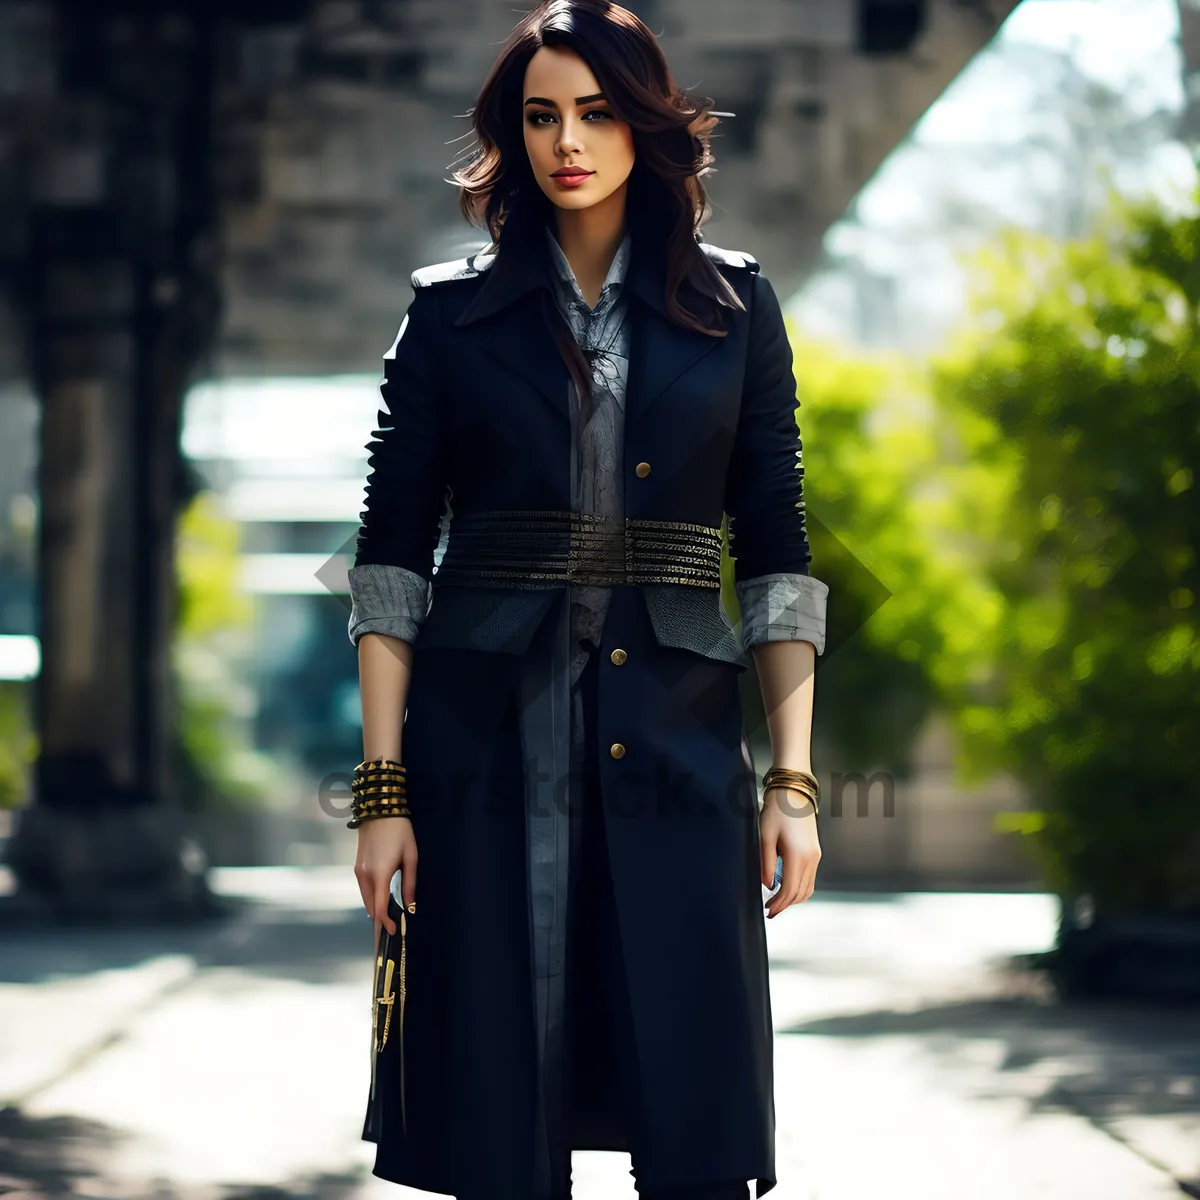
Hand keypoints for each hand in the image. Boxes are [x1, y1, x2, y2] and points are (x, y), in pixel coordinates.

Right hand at [353, 817, 416, 944]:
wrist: (380, 809)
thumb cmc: (400, 831)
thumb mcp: (411, 856)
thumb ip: (410, 883)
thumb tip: (411, 906)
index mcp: (379, 875)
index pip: (379, 908)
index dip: (385, 923)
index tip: (392, 933)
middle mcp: (365, 876)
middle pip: (370, 907)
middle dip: (379, 921)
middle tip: (388, 933)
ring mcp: (358, 871)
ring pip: (365, 899)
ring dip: (374, 910)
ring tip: (386, 920)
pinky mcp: (357, 866)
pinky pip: (363, 889)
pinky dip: (371, 899)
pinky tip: (379, 901)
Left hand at [759, 787, 819, 918]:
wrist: (793, 792)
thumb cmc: (777, 810)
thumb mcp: (764, 836)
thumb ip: (766, 863)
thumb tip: (768, 885)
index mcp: (798, 855)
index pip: (789, 890)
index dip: (778, 904)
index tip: (767, 910)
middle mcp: (811, 858)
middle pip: (801, 893)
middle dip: (785, 905)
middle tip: (770, 910)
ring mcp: (815, 855)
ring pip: (808, 887)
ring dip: (793, 898)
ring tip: (777, 902)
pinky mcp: (815, 852)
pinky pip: (810, 877)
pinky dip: (800, 887)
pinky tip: (787, 887)